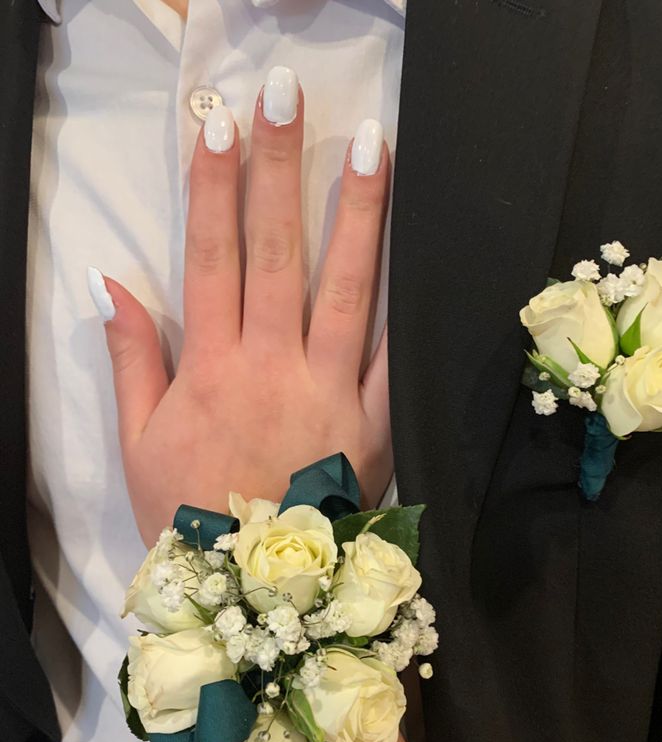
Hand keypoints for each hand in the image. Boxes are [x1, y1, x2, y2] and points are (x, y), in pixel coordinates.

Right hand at [95, 78, 391, 546]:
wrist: (259, 592)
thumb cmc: (191, 517)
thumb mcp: (140, 445)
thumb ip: (132, 360)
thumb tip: (111, 283)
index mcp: (212, 369)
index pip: (210, 257)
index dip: (211, 186)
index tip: (217, 123)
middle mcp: (272, 365)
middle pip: (276, 250)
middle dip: (278, 167)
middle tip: (286, 95)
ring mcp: (331, 389)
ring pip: (344, 286)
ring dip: (356, 210)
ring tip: (371, 143)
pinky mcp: (375, 421)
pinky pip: (392, 353)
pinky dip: (404, 301)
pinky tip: (418, 247)